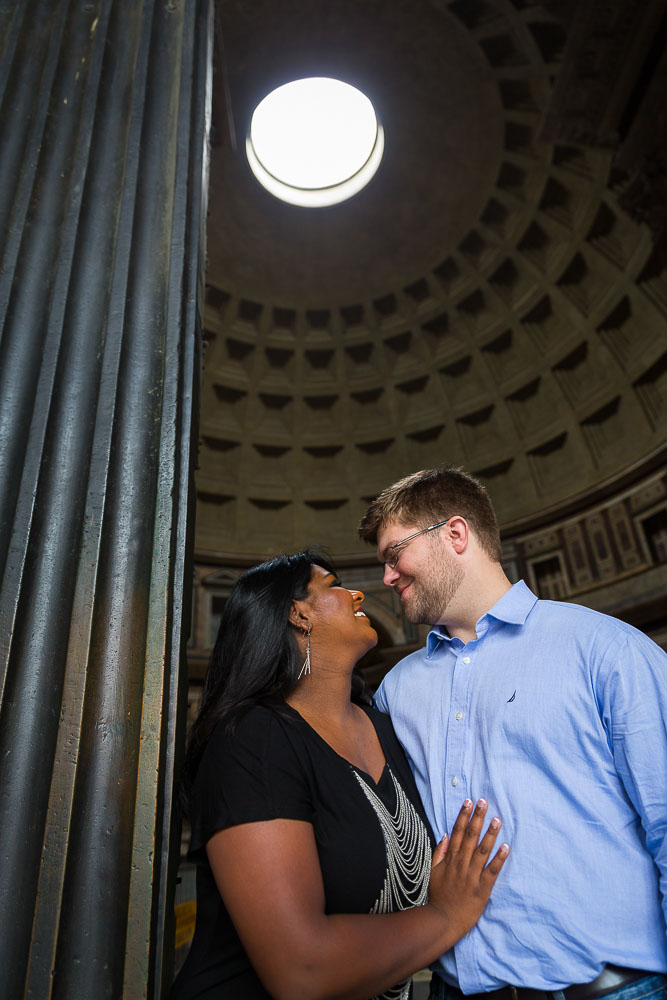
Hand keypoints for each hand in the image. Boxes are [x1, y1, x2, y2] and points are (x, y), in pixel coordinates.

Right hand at [427, 798, 508, 942]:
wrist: (443, 920)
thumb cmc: (439, 896)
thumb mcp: (433, 871)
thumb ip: (439, 852)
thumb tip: (445, 835)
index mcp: (450, 859)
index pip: (457, 832)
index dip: (463, 816)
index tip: (469, 801)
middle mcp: (461, 864)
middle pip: (470, 836)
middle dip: (478, 818)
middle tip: (484, 802)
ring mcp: (472, 876)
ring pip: (482, 850)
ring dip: (490, 834)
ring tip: (497, 819)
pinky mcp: (482, 889)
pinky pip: (492, 871)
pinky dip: (499, 858)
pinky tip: (506, 846)